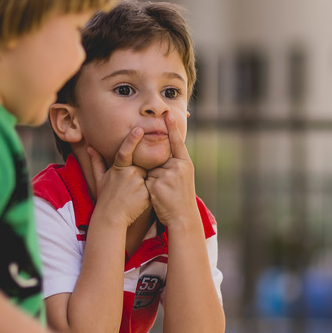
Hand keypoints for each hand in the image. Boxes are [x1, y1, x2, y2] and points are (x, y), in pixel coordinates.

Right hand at [88, 128, 149, 226]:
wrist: (110, 218)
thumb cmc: (106, 198)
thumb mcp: (100, 179)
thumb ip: (96, 162)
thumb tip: (89, 147)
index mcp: (119, 168)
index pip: (125, 150)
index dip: (132, 139)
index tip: (139, 129)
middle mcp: (130, 173)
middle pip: (142, 165)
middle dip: (140, 173)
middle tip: (130, 188)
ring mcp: (139, 183)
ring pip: (148, 176)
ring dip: (145, 183)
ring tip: (133, 196)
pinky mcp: (147, 193)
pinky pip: (153, 187)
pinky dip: (149, 192)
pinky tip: (139, 200)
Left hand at [145, 111, 199, 228]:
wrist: (183, 218)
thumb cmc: (182, 199)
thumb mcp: (183, 179)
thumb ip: (174, 166)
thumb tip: (160, 156)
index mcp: (185, 164)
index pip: (177, 143)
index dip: (173, 128)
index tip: (168, 114)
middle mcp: (178, 167)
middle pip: (159, 160)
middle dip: (158, 172)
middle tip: (170, 187)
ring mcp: (167, 175)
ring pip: (151, 171)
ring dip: (153, 181)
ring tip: (164, 194)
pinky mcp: (156, 184)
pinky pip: (146, 181)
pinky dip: (148, 189)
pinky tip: (158, 197)